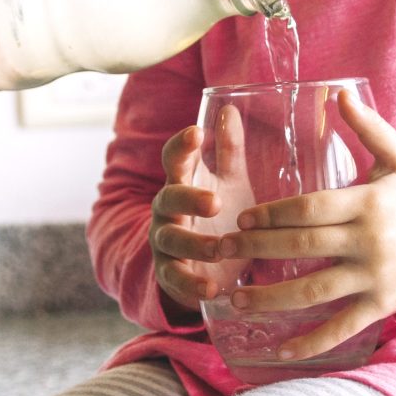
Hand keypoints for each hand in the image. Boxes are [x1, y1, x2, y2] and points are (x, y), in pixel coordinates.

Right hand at [149, 125, 224, 320]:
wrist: (204, 264)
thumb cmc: (219, 215)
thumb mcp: (228, 182)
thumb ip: (228, 150)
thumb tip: (230, 108)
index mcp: (181, 182)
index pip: (174, 158)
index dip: (182, 145)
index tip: (196, 133)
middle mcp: (167, 210)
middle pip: (168, 198)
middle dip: (189, 198)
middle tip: (216, 201)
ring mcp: (165, 242)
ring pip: (171, 239)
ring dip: (195, 244)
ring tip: (221, 249)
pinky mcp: (170, 274)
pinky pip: (175, 278)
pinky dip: (191, 284)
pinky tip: (211, 288)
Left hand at [215, 90, 395, 360]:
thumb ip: (367, 127)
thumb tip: (338, 91)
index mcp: (368, 204)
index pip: (310, 209)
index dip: (273, 214)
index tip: (242, 218)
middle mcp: (369, 243)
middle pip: (303, 247)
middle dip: (257, 249)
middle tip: (220, 249)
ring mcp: (374, 278)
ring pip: (314, 290)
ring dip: (271, 297)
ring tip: (234, 298)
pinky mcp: (380, 305)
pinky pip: (341, 327)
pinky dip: (310, 341)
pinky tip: (277, 350)